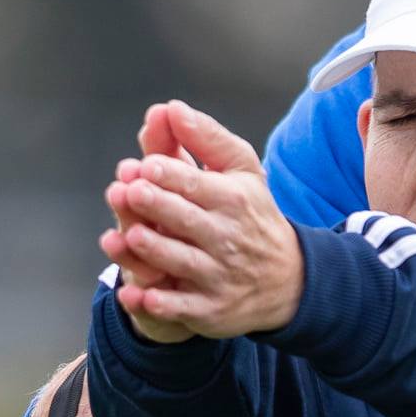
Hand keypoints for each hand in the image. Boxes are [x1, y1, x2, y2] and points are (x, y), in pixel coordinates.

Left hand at [99, 101, 304, 338]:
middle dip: (158, 206)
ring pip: (181, 262)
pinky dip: (158, 304)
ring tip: (129, 236)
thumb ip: (206, 138)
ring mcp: (217, 276)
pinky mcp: (209, 309)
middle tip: (130, 192)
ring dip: (154, 250)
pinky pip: (181, 308)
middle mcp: (226, 238)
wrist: (286, 279)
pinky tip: (135, 296)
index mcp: (233, 199)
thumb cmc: (251, 215)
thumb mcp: (241, 172)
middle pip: (186, 220)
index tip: (145, 165)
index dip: (169, 174)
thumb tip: (171, 108)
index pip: (196, 184)